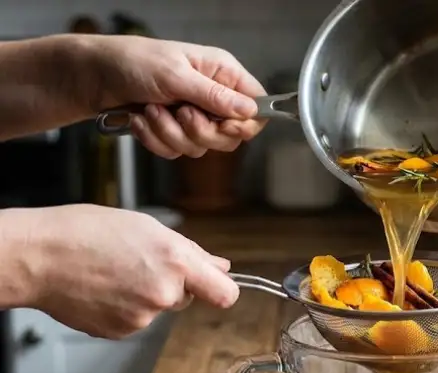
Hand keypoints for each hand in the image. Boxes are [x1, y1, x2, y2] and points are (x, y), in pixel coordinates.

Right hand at [23, 204, 239, 338]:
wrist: (38, 257)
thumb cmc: (85, 233)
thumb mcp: (148, 227)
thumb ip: (191, 251)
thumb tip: (220, 266)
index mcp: (176, 263)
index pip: (226, 294)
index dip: (221, 288)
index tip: (216, 285)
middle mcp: (163, 294)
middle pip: (188, 297)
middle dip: (172, 283)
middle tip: (139, 263)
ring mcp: (143, 317)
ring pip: (159, 309)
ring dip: (146, 295)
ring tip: (114, 273)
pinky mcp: (122, 332)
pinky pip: (136, 321)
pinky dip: (125, 308)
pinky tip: (104, 290)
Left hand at [88, 35, 267, 158]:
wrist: (90, 76)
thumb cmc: (130, 62)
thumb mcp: (175, 75)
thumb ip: (214, 96)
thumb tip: (249, 110)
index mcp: (221, 73)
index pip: (255, 106)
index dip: (245, 123)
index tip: (225, 126)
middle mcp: (212, 96)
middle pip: (231, 135)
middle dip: (202, 132)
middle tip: (181, 114)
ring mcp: (192, 115)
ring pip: (202, 147)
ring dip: (172, 134)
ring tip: (151, 111)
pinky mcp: (172, 131)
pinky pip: (177, 152)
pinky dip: (157, 140)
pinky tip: (141, 121)